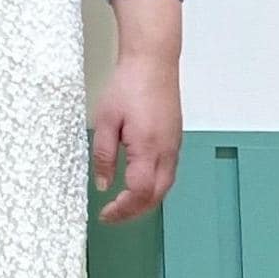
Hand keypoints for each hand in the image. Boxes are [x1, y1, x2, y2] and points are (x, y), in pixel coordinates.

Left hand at [91, 53, 181, 223]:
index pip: (140, 193)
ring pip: (165, 186)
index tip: (106, 214)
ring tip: (123, 205)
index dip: (123, 210)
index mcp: (148, 148)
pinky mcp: (175, 139)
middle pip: (156, 196)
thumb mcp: (105, 121)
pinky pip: (168, 172)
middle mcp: (166, 151)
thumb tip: (103, 184)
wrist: (153, 62)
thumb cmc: (129, 85)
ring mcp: (174, 146)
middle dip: (134, 212)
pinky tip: (138, 184)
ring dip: (145, 201)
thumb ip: (103, 156)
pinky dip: (154, 186)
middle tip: (113, 216)